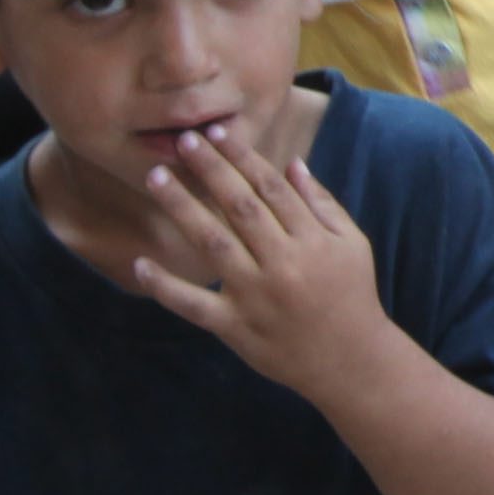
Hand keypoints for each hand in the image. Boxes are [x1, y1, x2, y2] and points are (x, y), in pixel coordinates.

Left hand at [128, 127, 402, 397]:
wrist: (351, 362)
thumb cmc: (352, 295)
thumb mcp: (352, 244)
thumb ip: (322, 203)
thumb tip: (291, 164)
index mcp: (311, 240)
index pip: (271, 188)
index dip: (242, 157)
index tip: (217, 132)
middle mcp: (282, 264)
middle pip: (239, 207)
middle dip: (209, 170)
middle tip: (184, 141)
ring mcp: (256, 297)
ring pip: (212, 244)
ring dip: (182, 208)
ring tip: (157, 178)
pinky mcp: (235, 328)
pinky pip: (194, 305)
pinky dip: (165, 287)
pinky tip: (141, 264)